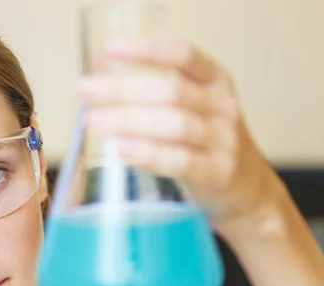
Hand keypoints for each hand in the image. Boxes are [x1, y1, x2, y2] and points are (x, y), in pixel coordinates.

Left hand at [78, 37, 285, 236]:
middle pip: (170, 91)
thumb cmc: (205, 145)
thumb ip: (153, 94)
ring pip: (174, 124)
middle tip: (84, 91)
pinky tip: (122, 150)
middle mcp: (222, 106)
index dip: (147, 49)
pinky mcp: (218, 174)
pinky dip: (149, 154)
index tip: (111, 49)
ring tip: (93, 121)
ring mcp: (224, 141)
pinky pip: (181, 161)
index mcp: (215, 81)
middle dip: (122, 90)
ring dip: (128, 121)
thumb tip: (99, 73)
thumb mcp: (192, 110)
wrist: (248, 191)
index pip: (182, 55)